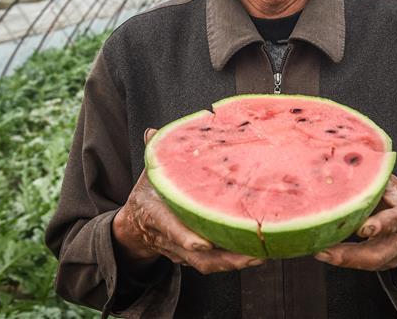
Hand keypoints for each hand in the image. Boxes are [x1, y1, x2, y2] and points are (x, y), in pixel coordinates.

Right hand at [112, 128, 263, 273]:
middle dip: (224, 258)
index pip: (170, 228)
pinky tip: (258, 254)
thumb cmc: (148, 196)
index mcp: (157, 216)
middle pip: (197, 255)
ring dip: (235, 263)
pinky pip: (215, 263)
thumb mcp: (148, 174)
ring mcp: (182, 252)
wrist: (135, 227)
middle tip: (250, 254)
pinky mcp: (194, 257)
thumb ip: (155, 155)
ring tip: (261, 256)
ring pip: (208, 263)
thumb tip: (152, 132)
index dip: (185, 236)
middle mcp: (170, 240)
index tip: (203, 242)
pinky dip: (235, 261)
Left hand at [314, 175, 396, 270]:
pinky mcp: (384, 264)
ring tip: (318, 252)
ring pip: (368, 263)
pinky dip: (342, 259)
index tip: (362, 229)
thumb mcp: (394, 186)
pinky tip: (322, 252)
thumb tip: (345, 164)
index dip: (381, 224)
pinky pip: (362, 264)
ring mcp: (394, 256)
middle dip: (350, 255)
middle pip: (378, 253)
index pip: (396, 220)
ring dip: (341, 259)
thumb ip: (375, 179)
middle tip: (324, 250)